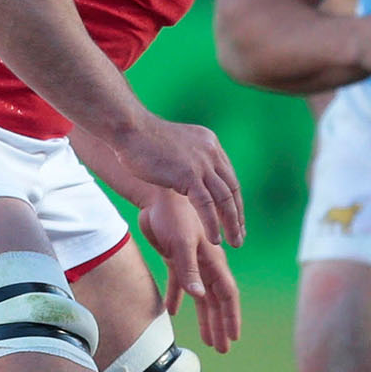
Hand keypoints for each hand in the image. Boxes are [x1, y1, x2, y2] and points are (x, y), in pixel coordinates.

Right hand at [108, 116, 244, 246]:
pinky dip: (213, 223)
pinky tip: (216, 239)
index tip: (235, 218)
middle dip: (237, 215)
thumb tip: (190, 175)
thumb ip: (188, 159)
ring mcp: (202, 163)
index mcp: (211, 145)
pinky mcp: (189, 174)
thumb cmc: (142, 139)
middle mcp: (212, 153)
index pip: (228, 177)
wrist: (129, 128)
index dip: (233, 200)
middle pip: (232, 189)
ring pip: (224, 199)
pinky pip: (207, 204)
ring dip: (232, 224)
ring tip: (235, 243)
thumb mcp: (175, 146)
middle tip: (241, 236)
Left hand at [136, 190, 241, 351]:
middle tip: (223, 348)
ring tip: (207, 339)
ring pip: (200, 295)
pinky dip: (178, 298)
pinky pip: (179, 283)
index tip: (234, 338)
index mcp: (212, 261)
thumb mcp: (180, 243)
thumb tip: (198, 297)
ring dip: (204, 317)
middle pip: (216, 300)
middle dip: (220, 324)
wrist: (160, 194)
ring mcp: (191, 261)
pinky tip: (173, 312)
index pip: (226, 294)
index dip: (231, 316)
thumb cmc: (174, 216)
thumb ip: (188, 271)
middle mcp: (205, 264)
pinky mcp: (175, 256)